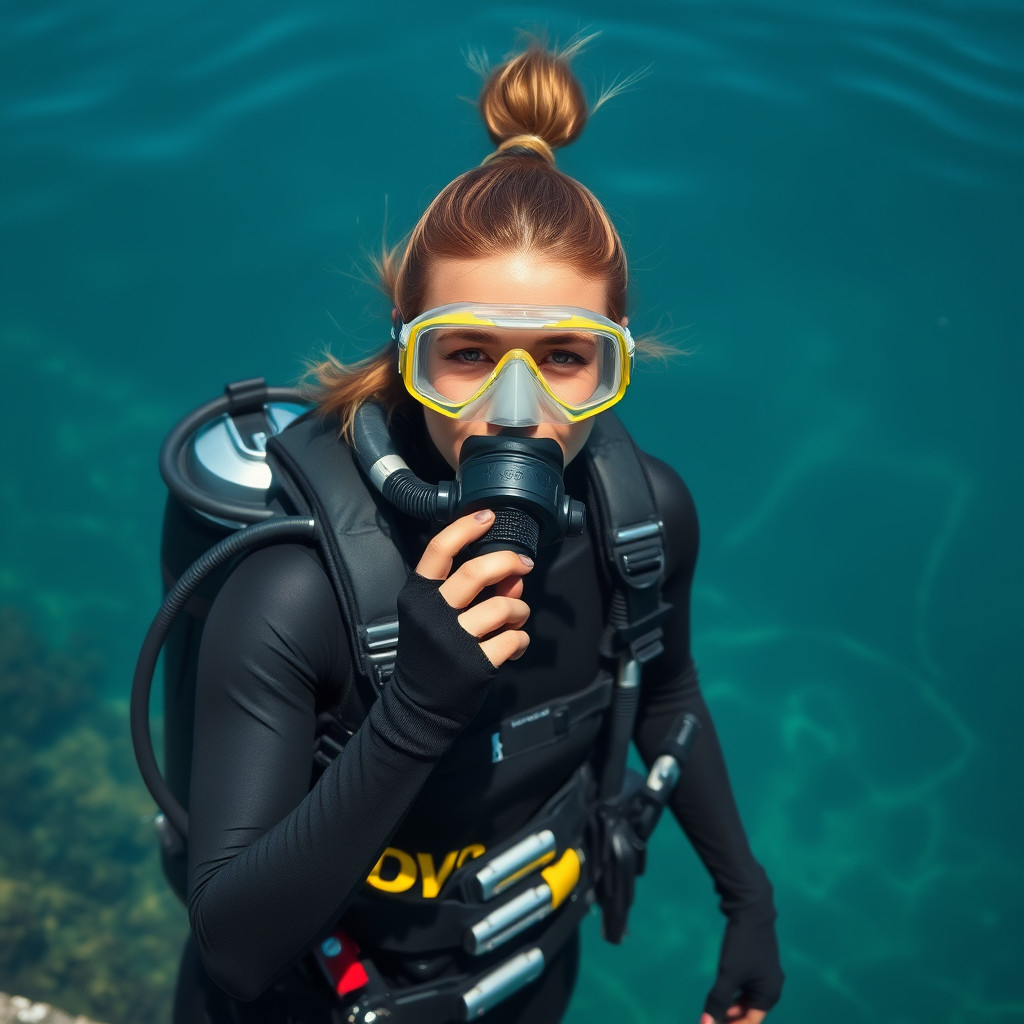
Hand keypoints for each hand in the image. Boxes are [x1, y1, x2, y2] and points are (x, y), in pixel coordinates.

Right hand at [415, 509, 533, 668]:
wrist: (419, 706)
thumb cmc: (430, 654)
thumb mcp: (433, 617)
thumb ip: (466, 593)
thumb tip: (510, 578)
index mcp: (417, 596)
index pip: (438, 550)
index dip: (465, 527)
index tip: (488, 515)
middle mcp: (431, 614)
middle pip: (476, 572)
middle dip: (508, 562)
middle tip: (524, 565)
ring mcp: (452, 640)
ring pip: (503, 607)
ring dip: (519, 610)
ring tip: (517, 618)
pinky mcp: (473, 665)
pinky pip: (514, 640)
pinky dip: (521, 640)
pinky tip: (514, 646)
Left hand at [699, 906, 782, 1023]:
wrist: (751, 909)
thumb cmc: (742, 945)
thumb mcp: (728, 974)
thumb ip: (718, 1000)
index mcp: (769, 995)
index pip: (749, 1022)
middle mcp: (771, 988)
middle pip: (749, 1012)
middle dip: (730, 1017)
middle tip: (710, 1019)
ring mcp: (766, 975)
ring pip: (747, 998)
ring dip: (732, 1005)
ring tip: (714, 1009)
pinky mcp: (758, 964)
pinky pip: (746, 986)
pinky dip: (735, 992)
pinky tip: (722, 991)